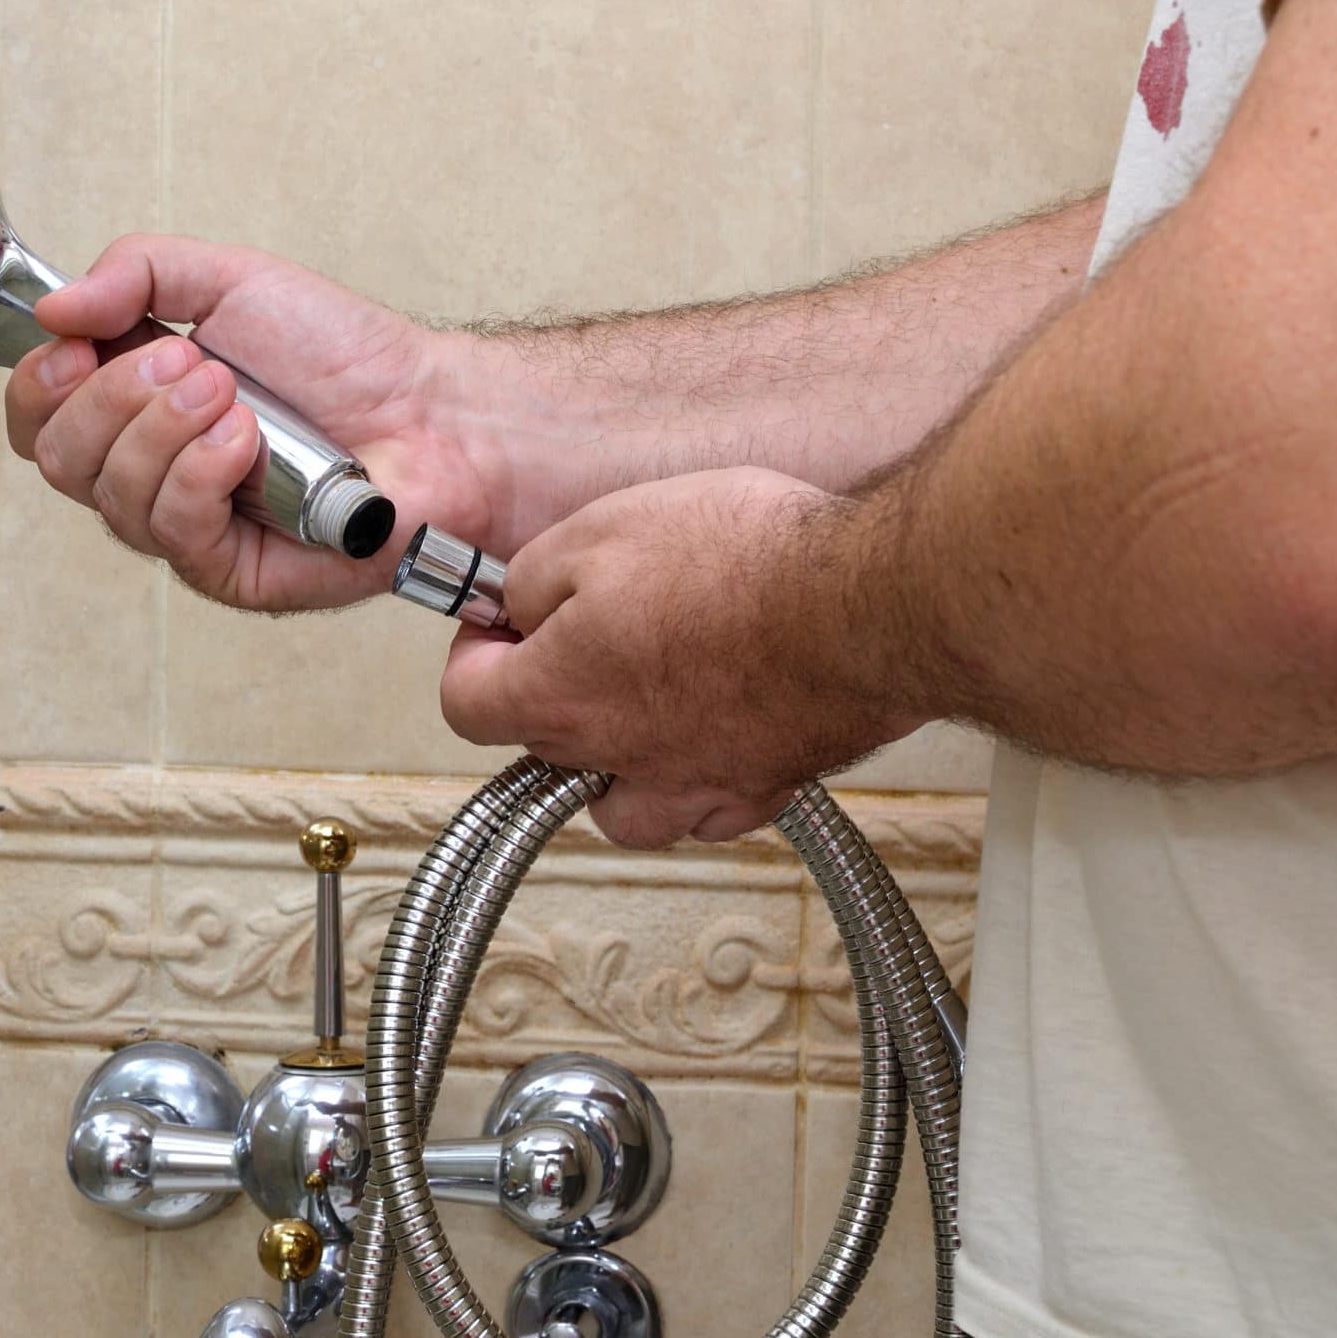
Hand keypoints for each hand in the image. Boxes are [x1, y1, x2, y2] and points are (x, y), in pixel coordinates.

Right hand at [5, 235, 496, 610]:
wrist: (431, 414)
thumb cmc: (346, 358)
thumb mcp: (230, 279)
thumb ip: (135, 272)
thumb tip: (53, 305)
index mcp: (136, 403)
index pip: (37, 415)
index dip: (41, 381)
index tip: (80, 344)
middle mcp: (149, 468)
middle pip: (57, 457)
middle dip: (114, 396)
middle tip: (191, 362)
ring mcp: (184, 523)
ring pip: (108, 493)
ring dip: (166, 428)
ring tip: (234, 397)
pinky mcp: (224, 569)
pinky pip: (169, 530)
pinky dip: (199, 474)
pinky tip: (245, 446)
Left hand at [438, 468, 923, 847]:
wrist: (871, 604)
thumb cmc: (748, 564)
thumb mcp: (600, 529)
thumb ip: (534, 578)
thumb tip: (518, 605)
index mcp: (560, 697)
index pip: (465, 704)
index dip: (474, 654)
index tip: (500, 622)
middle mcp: (620, 760)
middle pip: (544, 752)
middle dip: (551, 693)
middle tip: (582, 635)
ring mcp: (697, 782)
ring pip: (626, 808)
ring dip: (617, 766)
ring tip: (643, 703)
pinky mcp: (767, 784)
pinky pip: (711, 808)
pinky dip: (702, 778)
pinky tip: (719, 727)